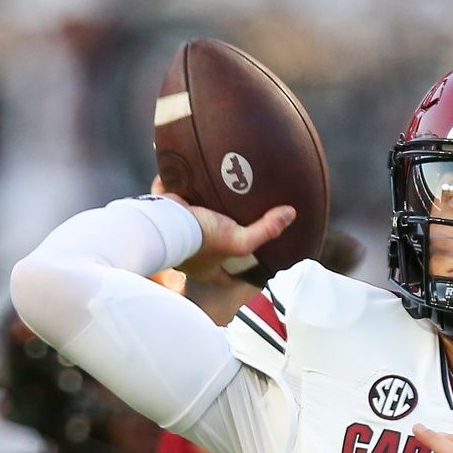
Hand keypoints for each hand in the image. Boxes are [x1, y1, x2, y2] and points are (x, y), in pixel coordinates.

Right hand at [148, 176, 294, 285]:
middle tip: (238, 229)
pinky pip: (173, 196)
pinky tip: (193, 172)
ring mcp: (174, 233)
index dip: (241, 277)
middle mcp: (189, 254)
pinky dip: (180, 186)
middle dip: (222, 241)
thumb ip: (265, 231)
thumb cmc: (199, 239)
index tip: (253, 271)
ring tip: (220, 200)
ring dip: (203, 214)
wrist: (162, 221)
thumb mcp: (238, 240)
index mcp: (206, 268)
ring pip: (193, 224)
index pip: (228, 279)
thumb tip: (290, 215)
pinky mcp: (164, 210)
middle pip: (211, 250)